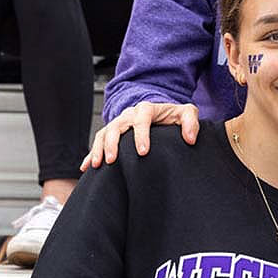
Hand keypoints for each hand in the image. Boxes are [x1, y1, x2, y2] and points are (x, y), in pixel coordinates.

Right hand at [81, 101, 199, 170]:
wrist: (160, 113)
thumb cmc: (173, 115)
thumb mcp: (186, 114)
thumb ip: (191, 122)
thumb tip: (190, 139)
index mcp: (147, 109)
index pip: (142, 118)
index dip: (141, 134)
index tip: (143, 152)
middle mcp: (129, 114)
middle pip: (116, 126)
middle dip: (113, 143)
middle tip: (113, 160)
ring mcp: (119, 123)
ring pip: (104, 133)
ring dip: (99, 148)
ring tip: (99, 165)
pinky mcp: (112, 133)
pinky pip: (98, 142)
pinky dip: (91, 154)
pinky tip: (86, 167)